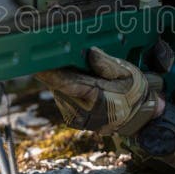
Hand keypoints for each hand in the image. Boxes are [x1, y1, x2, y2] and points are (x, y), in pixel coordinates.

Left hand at [35, 47, 163, 135]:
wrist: (137, 117)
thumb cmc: (133, 93)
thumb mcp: (128, 74)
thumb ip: (107, 64)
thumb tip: (90, 53)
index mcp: (96, 99)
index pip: (65, 83)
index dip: (49, 72)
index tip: (37, 61)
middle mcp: (82, 112)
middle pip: (58, 85)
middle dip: (60, 71)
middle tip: (68, 59)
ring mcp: (75, 118)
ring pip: (58, 91)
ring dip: (64, 80)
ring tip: (83, 75)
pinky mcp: (72, 120)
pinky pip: (62, 98)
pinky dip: (66, 89)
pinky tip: (81, 86)